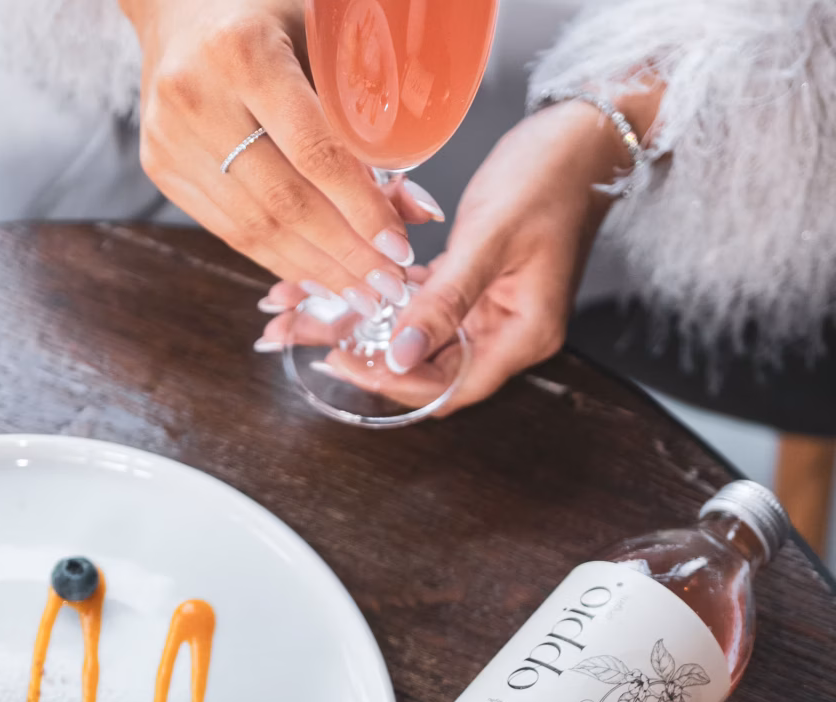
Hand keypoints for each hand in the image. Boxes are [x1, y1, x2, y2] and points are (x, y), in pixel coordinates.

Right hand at [121, 0, 440, 310]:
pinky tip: (315, 273)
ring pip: (253, 228)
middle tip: (388, 286)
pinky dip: (277, 258)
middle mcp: (197, 99)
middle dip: (345, 254)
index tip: (399, 247)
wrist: (176, 5)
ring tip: (360, 289)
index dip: (361, 208)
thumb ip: (365, 118)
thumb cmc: (265, 13)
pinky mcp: (161, 168)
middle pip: (284, 202)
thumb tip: (417, 209)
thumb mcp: (323, 40)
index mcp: (244, 53)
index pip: (315, 152)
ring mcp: (171, 140)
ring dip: (315, 268)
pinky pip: (228, 230)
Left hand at [256, 100, 641, 413]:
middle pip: (424, 368)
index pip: (448, 387)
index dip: (392, 381)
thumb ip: (444, 302)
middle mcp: (504, 333)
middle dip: (362, 355)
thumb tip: (399, 355)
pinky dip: (380, 298)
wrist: (582, 134)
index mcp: (521, 335)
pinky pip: (419, 304)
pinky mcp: (472, 287)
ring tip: (300, 315)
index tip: (341, 361)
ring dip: (361, 325)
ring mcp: (488, 311)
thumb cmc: (548, 177)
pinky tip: (337, 287)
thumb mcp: (489, 239)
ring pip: (413, 336)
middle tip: (300, 336)